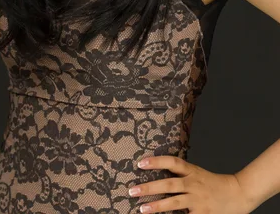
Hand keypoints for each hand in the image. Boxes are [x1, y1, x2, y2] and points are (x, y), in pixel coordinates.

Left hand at [128, 156, 253, 212]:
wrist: (237, 194)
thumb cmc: (213, 183)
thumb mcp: (197, 172)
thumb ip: (181, 173)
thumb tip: (159, 172)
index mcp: (191, 171)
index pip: (172, 162)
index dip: (156, 161)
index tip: (140, 163)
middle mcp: (193, 184)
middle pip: (168, 184)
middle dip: (149, 187)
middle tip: (132, 190)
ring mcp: (197, 200)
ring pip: (174, 203)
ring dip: (157, 207)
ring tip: (142, 209)